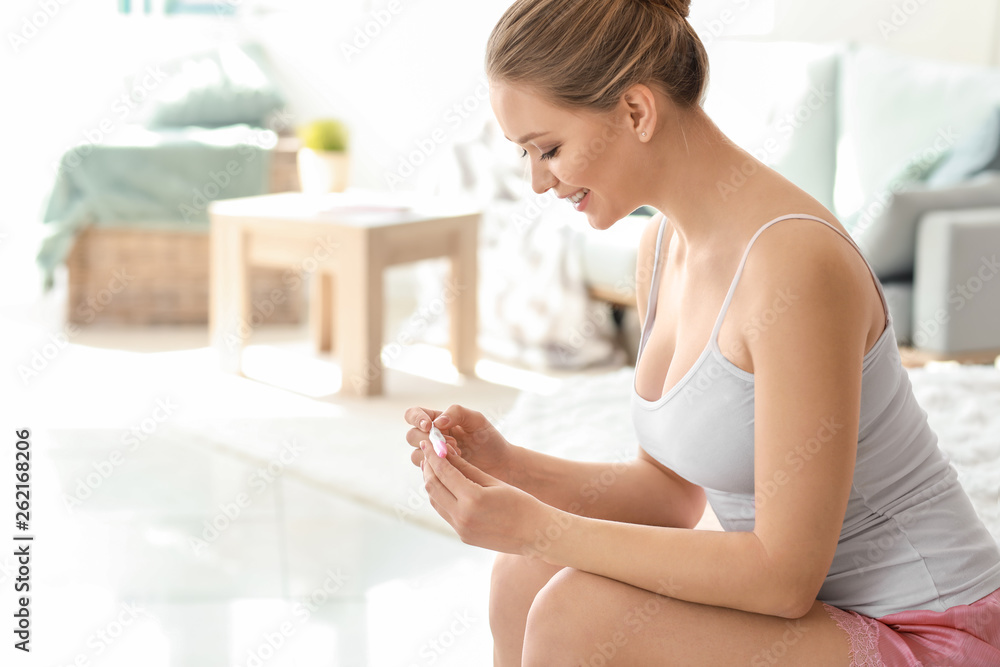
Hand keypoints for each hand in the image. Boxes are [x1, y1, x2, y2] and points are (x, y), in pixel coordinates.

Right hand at [403, 404, 518, 484]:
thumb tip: (436, 423)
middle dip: (428, 440)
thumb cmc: (489, 439)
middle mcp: (432, 438)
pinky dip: (438, 467)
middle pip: (412, 436)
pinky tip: (456, 465)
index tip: (429, 426)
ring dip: (433, 455)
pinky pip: (426, 470)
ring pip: (416, 454)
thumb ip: (457, 413)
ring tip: (458, 454)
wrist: (501, 465)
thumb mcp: (477, 420)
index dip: (416, 419)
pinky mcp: (437, 473)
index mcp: (438, 420)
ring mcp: (433, 457)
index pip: (413, 415)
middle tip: (452, 443)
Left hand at [419, 440, 552, 556]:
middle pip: (432, 487)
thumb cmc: (520, 502)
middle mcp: (462, 516)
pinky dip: (440, 496)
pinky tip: (444, 486)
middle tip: (427, 452)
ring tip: (433, 467)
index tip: (427, 442)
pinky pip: (444, 512)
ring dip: (431, 482)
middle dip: (428, 467)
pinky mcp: (462, 536)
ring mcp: (461, 529)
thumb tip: (446, 454)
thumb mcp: (493, 481)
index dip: (433, 455)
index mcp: (472, 499)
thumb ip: (467, 468)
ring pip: (435, 501)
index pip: (443, 472)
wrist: (534, 534)